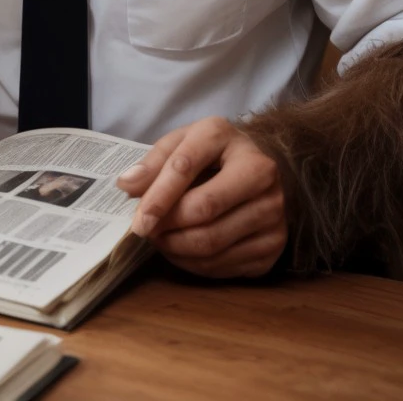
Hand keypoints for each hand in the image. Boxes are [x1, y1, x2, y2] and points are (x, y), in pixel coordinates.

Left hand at [116, 116, 287, 278]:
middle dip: (168, 226)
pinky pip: (225, 265)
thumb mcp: (182, 142)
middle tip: (147, 233)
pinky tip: (183, 251)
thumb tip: (126, 185)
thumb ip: (154, 162)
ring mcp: (273, 212)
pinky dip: (195, 264)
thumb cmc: (213, 155)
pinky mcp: (275, 245)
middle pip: (204, 210)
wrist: (261, 170)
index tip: (138, 220)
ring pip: (213, 243)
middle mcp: (260, 173)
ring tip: (161, 241)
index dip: (158, 196)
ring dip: (177, 248)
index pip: (185, 167)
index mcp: (227, 137)